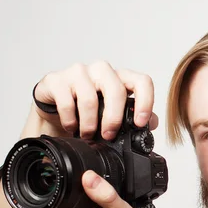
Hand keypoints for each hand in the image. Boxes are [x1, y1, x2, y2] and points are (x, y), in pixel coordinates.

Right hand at [32, 60, 158, 139]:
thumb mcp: (114, 117)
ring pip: (89, 97)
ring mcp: (78, 72)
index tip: (139, 123)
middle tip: (109, 135)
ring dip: (90, 123)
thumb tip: (153, 122)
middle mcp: (101, 72)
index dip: (145, 102)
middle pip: (116, 89)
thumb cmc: (88, 112)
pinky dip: (70, 120)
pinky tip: (71, 127)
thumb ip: (134, 118)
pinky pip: (66, 101)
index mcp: (120, 79)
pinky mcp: (56, 80)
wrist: (55, 112)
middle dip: (114, 118)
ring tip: (87, 135)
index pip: (142, 81)